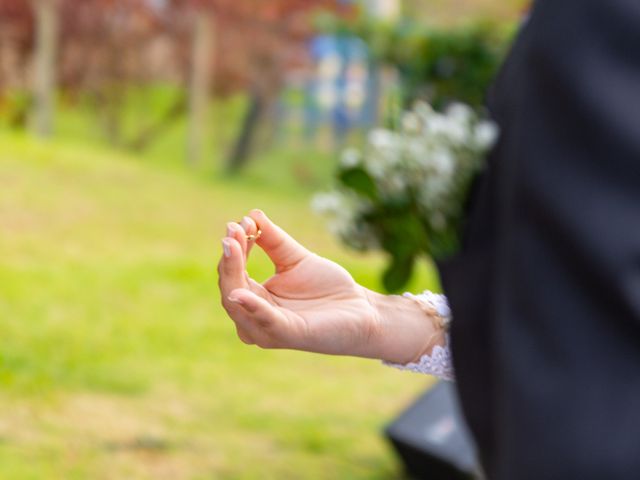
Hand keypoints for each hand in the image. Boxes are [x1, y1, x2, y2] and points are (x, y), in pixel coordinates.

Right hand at [218, 210, 380, 357]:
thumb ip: (272, 240)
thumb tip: (251, 214)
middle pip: (230, 286)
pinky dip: (251, 307)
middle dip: (229, 258)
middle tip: (232, 231)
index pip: (232, 272)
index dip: (233, 248)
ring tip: (232, 246)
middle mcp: (254, 317)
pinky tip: (240, 292)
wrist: (361, 310)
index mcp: (254, 298)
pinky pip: (265, 321)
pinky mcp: (287, 335)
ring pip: (238, 304)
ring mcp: (268, 329)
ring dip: (232, 274)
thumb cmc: (327, 288)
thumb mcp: (296, 258)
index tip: (238, 222)